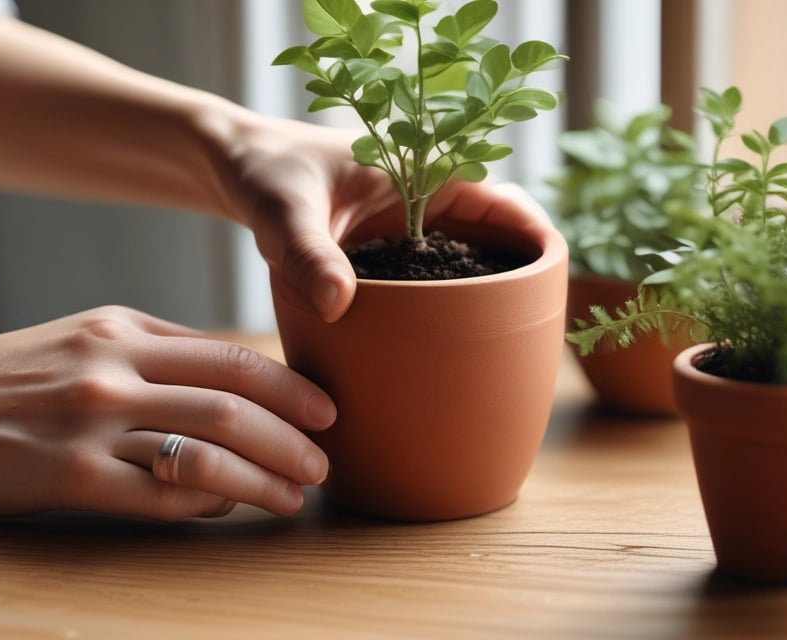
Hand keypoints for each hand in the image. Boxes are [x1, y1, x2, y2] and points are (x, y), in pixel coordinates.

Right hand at [0, 306, 333, 520]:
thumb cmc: (15, 375)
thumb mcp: (91, 339)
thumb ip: (163, 358)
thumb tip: (237, 397)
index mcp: (126, 330)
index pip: (232, 355)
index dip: (290, 386)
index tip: (325, 410)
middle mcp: (115, 369)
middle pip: (234, 400)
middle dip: (292, 435)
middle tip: (324, 459)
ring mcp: (93, 422)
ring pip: (207, 448)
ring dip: (264, 476)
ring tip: (294, 493)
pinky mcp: (71, 476)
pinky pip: (160, 495)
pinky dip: (206, 504)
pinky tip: (230, 510)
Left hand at [214, 115, 552, 321]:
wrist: (235, 167)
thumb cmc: (264, 172)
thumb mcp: (284, 211)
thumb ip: (309, 254)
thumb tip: (340, 304)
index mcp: (420, 171)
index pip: (498, 198)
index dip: (531, 232)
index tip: (551, 269)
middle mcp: (424, 201)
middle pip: (492, 237)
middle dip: (515, 275)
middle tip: (530, 327)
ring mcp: (407, 228)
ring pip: (464, 261)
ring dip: (482, 295)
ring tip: (502, 345)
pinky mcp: (387, 252)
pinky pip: (430, 278)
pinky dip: (445, 303)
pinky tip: (445, 344)